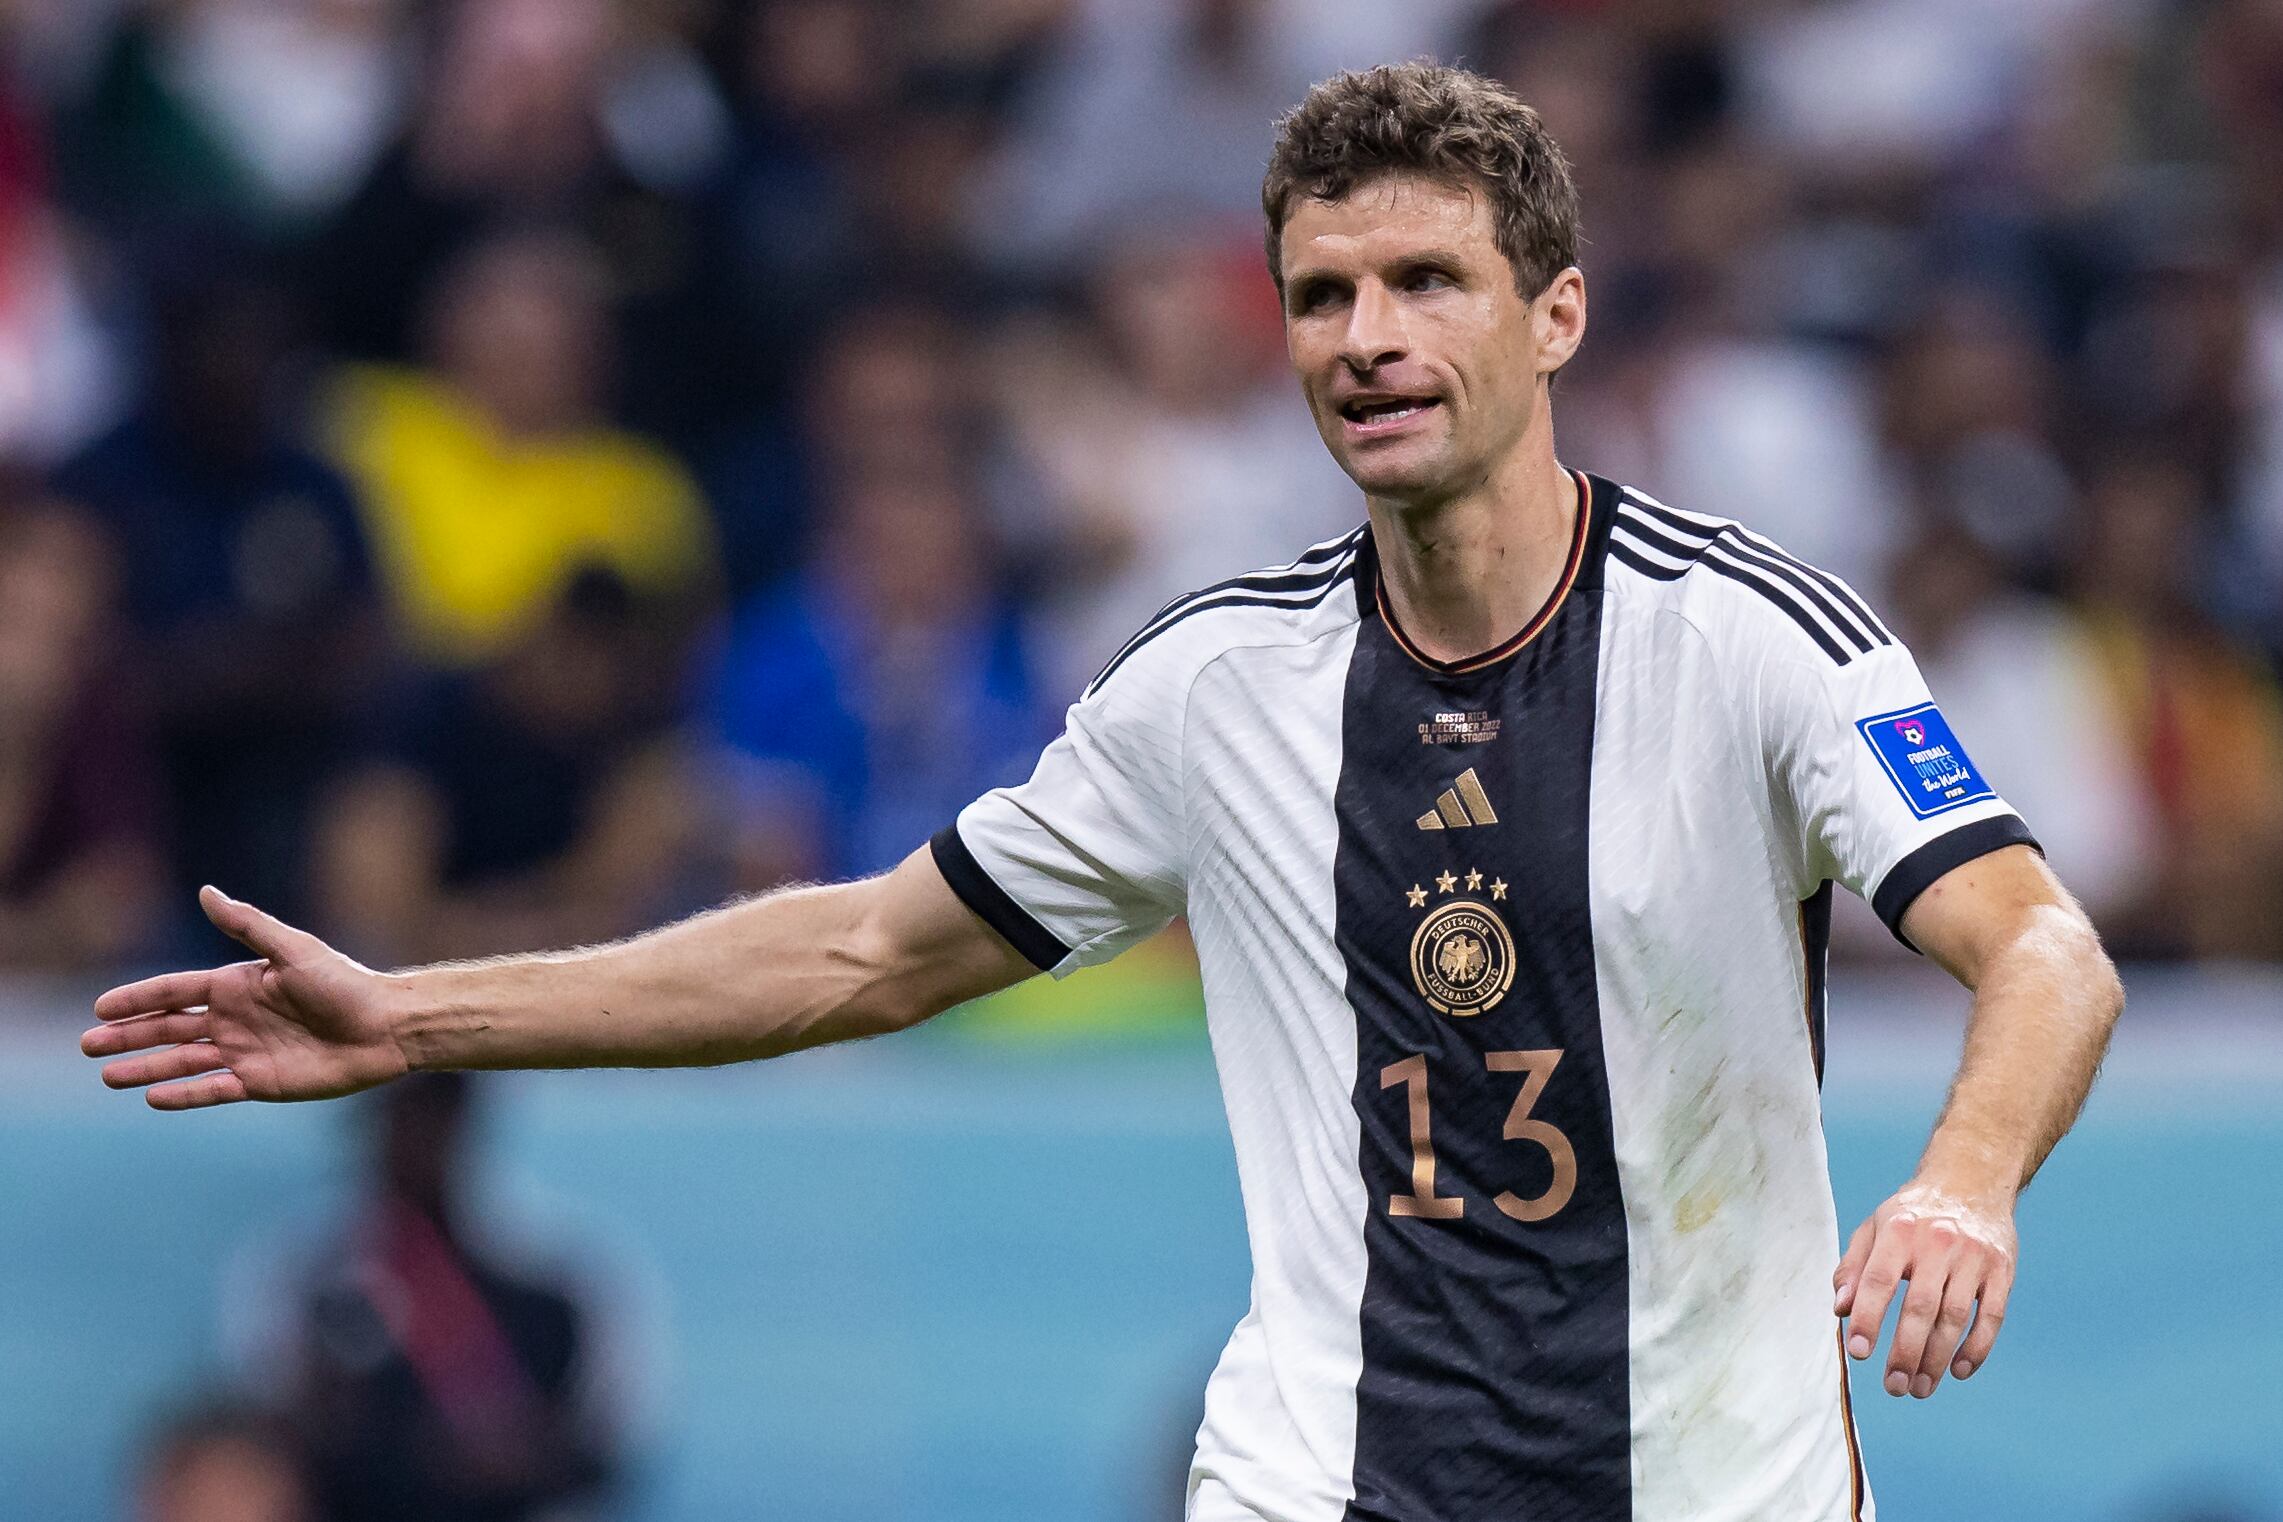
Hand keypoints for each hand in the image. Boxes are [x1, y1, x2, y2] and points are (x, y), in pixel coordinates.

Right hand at [82, 886, 411, 1108]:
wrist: (386, 1028)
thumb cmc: (344, 983)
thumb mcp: (293, 950)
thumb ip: (247, 925)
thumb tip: (205, 891)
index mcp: (237, 984)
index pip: (174, 991)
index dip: (138, 999)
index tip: (100, 1008)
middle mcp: (234, 1019)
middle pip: (168, 1029)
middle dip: (128, 1036)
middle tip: (87, 1045)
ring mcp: (244, 1052)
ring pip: (182, 1062)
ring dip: (145, 1068)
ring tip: (107, 1076)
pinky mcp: (260, 1082)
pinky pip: (212, 1090)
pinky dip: (184, 1094)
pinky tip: (152, 1097)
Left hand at [1834, 1180, 2016, 1398]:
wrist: (1971, 1183)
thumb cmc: (1912, 1215)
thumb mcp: (1874, 1228)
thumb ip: (1852, 1268)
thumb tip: (1841, 1310)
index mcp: (1899, 1231)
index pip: (1879, 1280)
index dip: (1868, 1318)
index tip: (1859, 1354)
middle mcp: (1937, 1243)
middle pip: (1920, 1307)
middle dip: (1905, 1353)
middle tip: (1894, 1387)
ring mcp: (1973, 1257)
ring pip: (1955, 1317)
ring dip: (1937, 1359)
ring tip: (1920, 1388)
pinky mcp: (2002, 1270)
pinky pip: (1992, 1317)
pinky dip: (1977, 1348)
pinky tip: (1959, 1371)